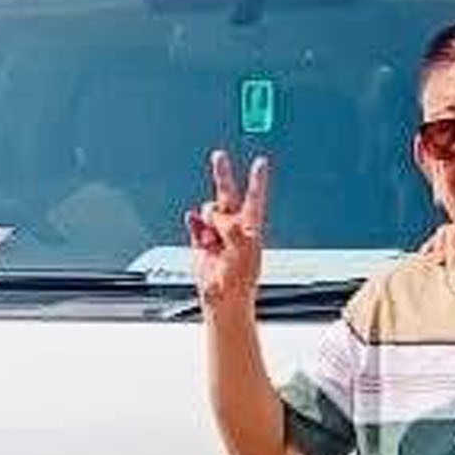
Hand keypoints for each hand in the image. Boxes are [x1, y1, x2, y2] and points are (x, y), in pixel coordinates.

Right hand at [185, 150, 269, 314]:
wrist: (223, 297)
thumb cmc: (240, 277)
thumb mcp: (243, 248)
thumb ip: (231, 228)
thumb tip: (216, 215)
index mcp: (251, 226)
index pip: (255, 197)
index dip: (257, 180)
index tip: (261, 162)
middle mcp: (234, 225)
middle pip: (228, 194)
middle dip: (222, 174)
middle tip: (219, 157)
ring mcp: (216, 232)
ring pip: (208, 210)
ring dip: (208, 218)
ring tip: (213, 238)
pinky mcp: (200, 241)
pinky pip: (194, 224)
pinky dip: (193, 222)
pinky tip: (194, 222)